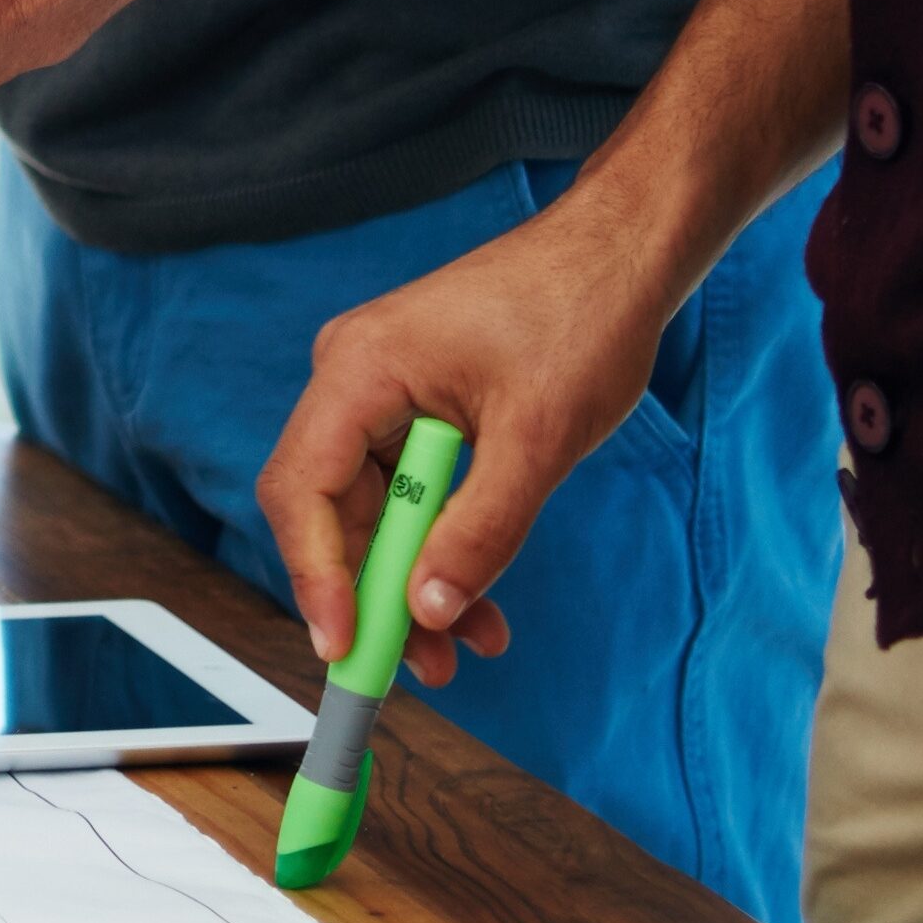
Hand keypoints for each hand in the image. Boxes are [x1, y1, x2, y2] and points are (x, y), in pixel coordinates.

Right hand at [253, 198, 692, 671]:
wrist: (621, 255)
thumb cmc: (580, 318)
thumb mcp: (538, 440)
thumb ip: (480, 531)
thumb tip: (428, 608)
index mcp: (359, 369)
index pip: (301, 489)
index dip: (316, 577)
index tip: (346, 648)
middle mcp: (353, 377)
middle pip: (331, 510)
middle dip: (375, 594)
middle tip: (420, 666)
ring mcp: (383, 390)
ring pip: (372, 510)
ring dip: (414, 580)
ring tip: (469, 642)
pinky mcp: (417, 403)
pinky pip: (407, 491)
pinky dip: (439, 544)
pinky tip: (479, 594)